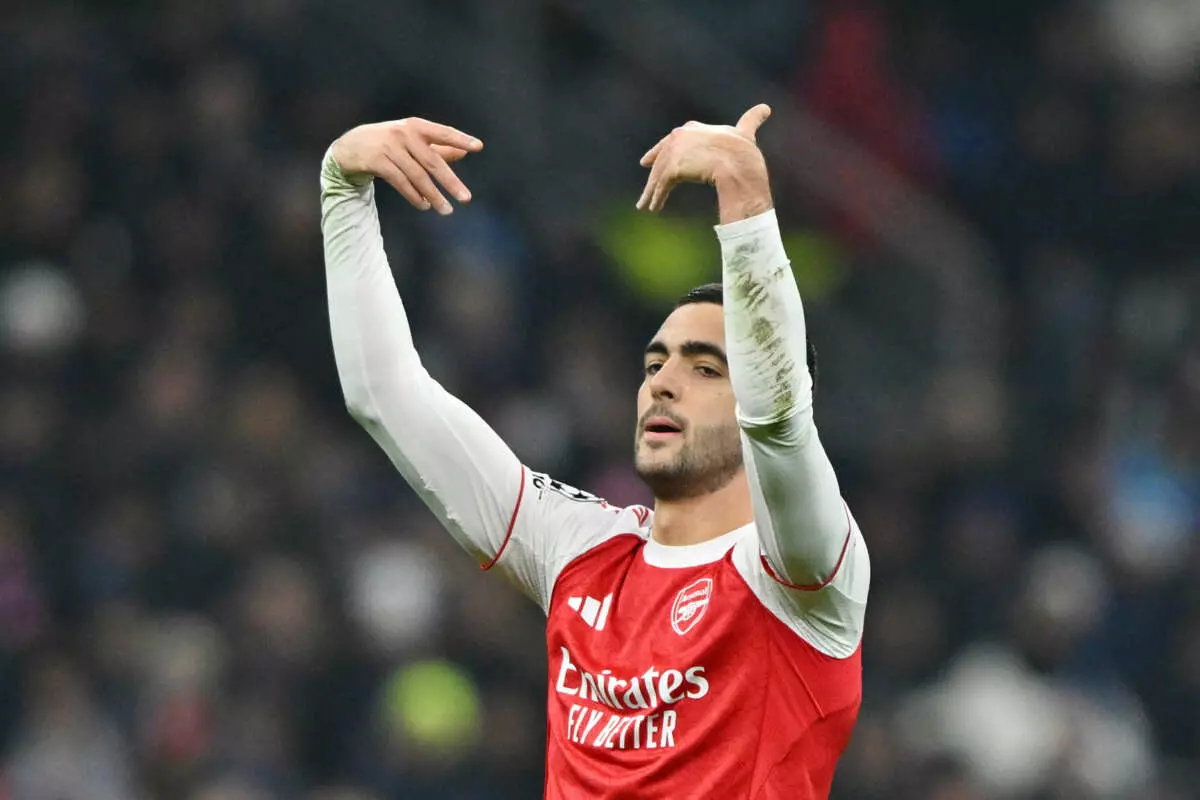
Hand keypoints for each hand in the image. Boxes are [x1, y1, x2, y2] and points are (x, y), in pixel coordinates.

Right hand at [331, 118, 483, 214]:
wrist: (351, 146)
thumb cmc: (389, 143)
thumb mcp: (412, 140)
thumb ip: (438, 146)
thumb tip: (465, 151)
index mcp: (416, 126)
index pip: (442, 132)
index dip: (460, 139)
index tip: (478, 147)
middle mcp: (404, 134)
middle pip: (432, 161)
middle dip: (450, 182)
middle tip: (465, 198)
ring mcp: (389, 148)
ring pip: (417, 176)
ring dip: (433, 196)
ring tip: (446, 210)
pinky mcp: (377, 162)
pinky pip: (401, 183)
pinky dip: (414, 196)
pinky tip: (424, 205)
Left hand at [636, 104, 771, 212]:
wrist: (738, 164)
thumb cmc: (745, 152)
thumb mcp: (746, 134)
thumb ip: (751, 121)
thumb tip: (766, 107)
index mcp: (693, 128)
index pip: (673, 139)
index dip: (661, 150)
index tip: (647, 160)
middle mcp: (680, 136)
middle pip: (662, 158)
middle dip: (653, 174)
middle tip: (646, 190)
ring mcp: (674, 152)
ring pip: (659, 174)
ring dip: (652, 192)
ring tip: (646, 206)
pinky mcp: (672, 169)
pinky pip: (661, 186)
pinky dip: (657, 197)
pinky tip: (653, 208)